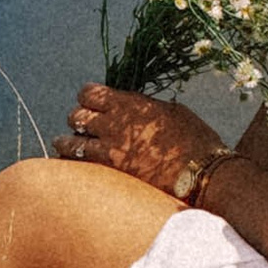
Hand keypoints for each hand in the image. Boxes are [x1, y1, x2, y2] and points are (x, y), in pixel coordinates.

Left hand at [53, 84, 223, 196]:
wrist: (202, 172)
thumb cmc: (194, 138)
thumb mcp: (171, 111)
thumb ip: (144, 108)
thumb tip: (132, 108)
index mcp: (130, 103)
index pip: (90, 93)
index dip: (88, 96)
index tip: (91, 101)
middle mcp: (114, 124)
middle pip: (76, 115)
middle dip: (78, 118)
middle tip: (82, 125)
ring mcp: (110, 151)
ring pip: (69, 142)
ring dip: (67, 142)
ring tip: (65, 145)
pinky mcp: (111, 174)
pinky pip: (76, 167)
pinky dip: (70, 164)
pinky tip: (70, 167)